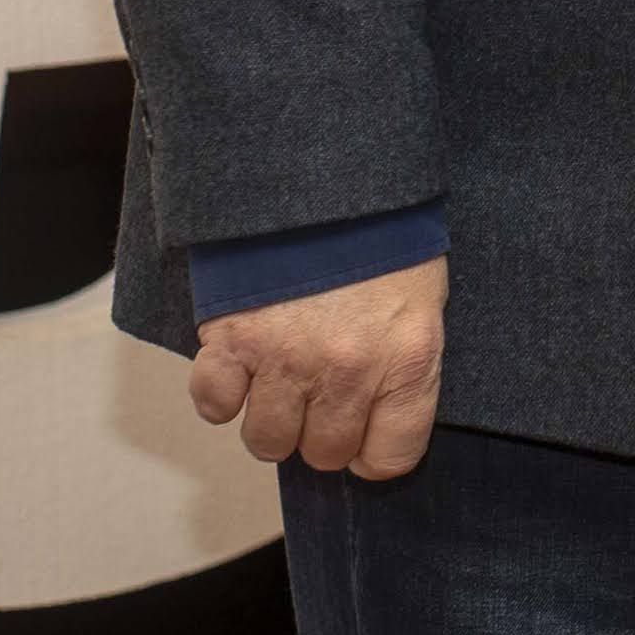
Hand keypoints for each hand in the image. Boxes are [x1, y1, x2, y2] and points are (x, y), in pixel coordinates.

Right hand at [189, 255, 446, 479]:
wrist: (330, 176)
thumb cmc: (384, 236)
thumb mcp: (421, 301)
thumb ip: (402, 367)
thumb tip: (375, 426)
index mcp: (406, 361)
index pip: (391, 457)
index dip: (374, 451)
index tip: (365, 436)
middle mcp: (348, 369)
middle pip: (323, 453)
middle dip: (320, 432)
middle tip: (320, 396)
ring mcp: (287, 357)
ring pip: (266, 441)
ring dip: (270, 419)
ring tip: (280, 381)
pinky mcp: (233, 338)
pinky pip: (213, 403)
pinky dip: (220, 394)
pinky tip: (238, 368)